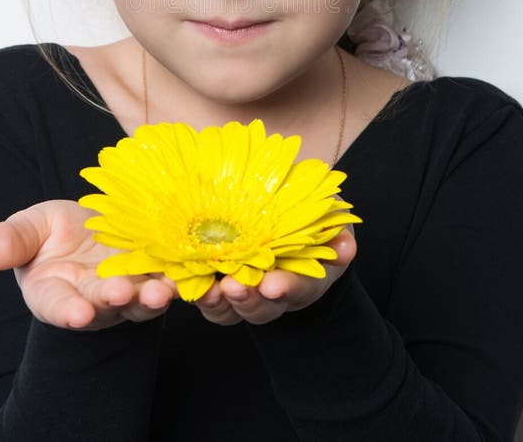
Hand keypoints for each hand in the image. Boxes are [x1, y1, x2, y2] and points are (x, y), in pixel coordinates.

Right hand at [0, 200, 178, 330]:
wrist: (93, 226)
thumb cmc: (54, 234)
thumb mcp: (29, 230)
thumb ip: (10, 242)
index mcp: (56, 293)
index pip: (59, 307)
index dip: (68, 312)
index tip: (76, 314)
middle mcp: (93, 299)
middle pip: (104, 305)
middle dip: (112, 301)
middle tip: (120, 295)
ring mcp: (128, 289)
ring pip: (141, 299)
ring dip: (152, 297)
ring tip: (161, 291)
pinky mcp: (156, 274)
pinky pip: (170, 278)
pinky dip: (181, 277)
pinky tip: (190, 270)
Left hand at [193, 226, 356, 325]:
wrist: (282, 214)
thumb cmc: (311, 215)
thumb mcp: (330, 219)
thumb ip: (338, 233)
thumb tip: (345, 247)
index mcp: (305, 278)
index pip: (299, 289)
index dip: (287, 288)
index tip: (274, 284)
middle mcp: (272, 292)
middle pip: (259, 308)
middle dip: (247, 300)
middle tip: (233, 287)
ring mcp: (242, 289)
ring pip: (226, 309)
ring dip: (216, 301)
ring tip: (206, 289)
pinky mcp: (212, 280)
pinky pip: (199, 291)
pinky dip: (189, 288)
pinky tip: (178, 278)